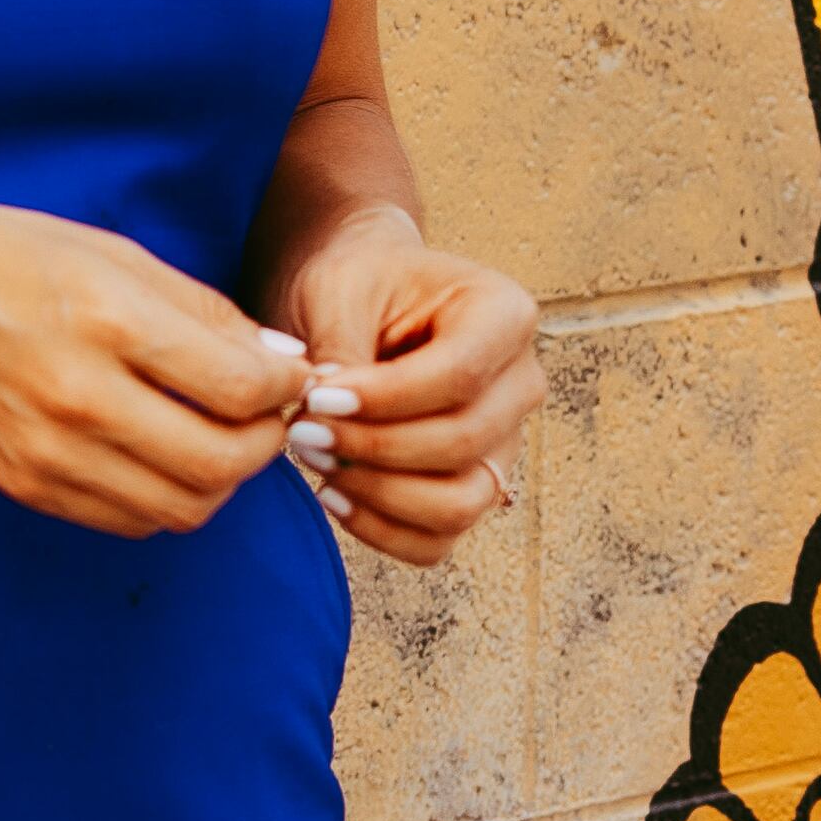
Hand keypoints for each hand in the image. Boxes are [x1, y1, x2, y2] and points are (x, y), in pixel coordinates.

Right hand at [0, 203, 311, 538]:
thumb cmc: (5, 259)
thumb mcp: (111, 254)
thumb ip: (203, 312)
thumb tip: (281, 365)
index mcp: (105, 322)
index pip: (239, 388)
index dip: (284, 388)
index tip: (285, 375)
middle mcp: (78, 397)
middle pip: (222, 465)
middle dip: (264, 443)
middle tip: (262, 415)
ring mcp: (49, 452)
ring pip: (184, 507)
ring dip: (220, 479)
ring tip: (212, 434)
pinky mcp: (29, 485)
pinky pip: (132, 520)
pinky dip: (165, 495)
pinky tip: (156, 450)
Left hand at [273, 202, 539, 567]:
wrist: (359, 298)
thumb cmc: (354, 282)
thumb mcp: (338, 290)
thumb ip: (340, 347)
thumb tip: (328, 412)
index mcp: (504, 314)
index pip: (459, 375)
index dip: (385, 398)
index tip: (315, 396)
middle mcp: (520, 383)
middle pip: (462, 443)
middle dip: (371, 447)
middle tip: (300, 430)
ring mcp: (504, 441)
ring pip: (460, 503)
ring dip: (378, 493)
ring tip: (315, 459)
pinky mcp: (473, 484)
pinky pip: (441, 537)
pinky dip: (383, 531)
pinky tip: (332, 495)